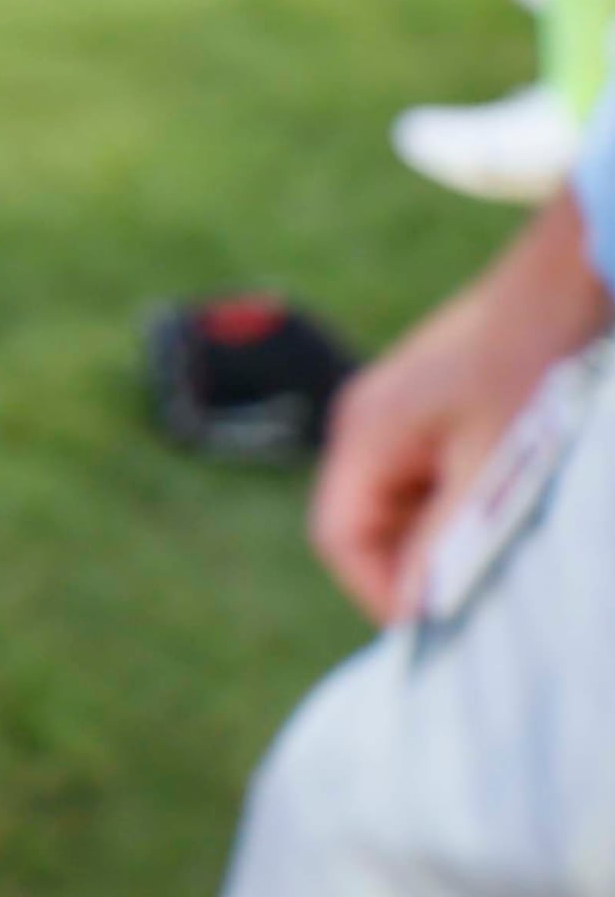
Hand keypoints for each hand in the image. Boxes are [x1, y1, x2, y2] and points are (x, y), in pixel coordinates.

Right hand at [310, 195, 612, 623]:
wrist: (569, 278)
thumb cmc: (531, 364)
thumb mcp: (492, 464)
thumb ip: (447, 538)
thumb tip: (415, 614)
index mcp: (364, 433)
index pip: (339, 538)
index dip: (383, 592)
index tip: (447, 630)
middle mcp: (369, 425)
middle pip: (368, 525)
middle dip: (420, 566)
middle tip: (490, 593)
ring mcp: (403, 414)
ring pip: (406, 506)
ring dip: (449, 536)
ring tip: (510, 545)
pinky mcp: (440, 410)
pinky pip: (436, 479)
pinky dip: (467, 507)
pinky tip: (515, 506)